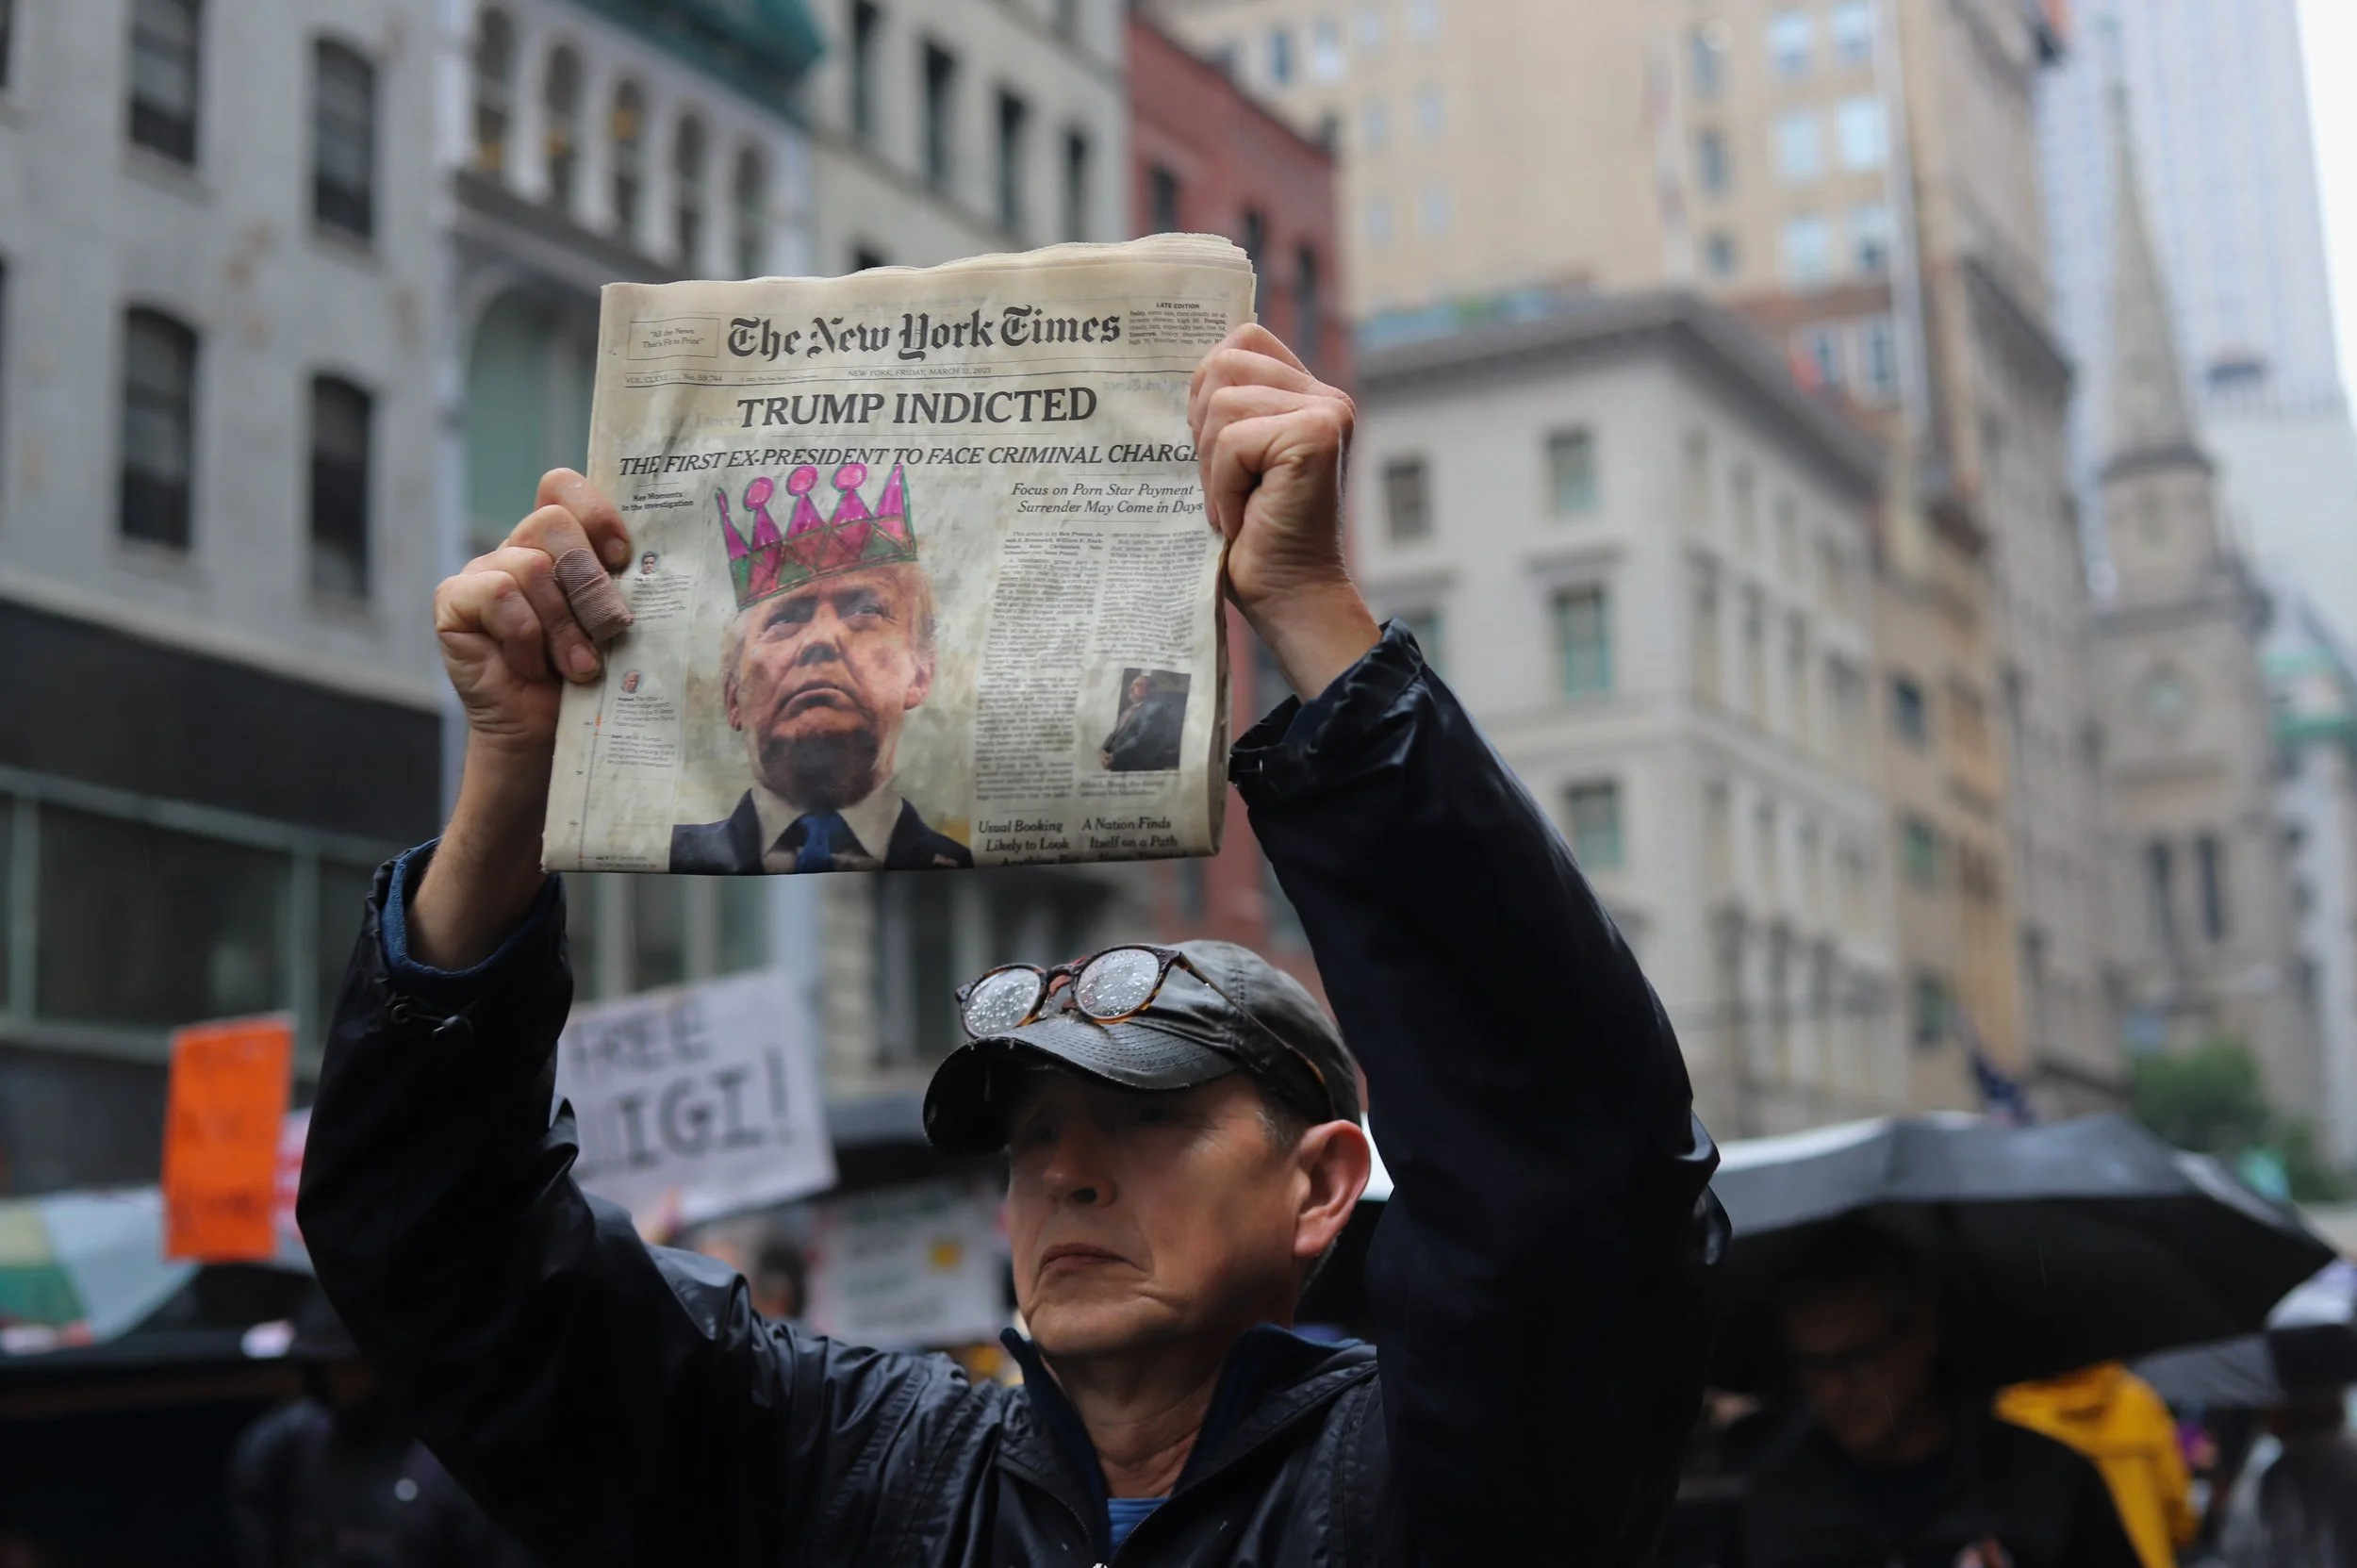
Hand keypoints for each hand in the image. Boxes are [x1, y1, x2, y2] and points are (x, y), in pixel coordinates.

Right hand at [437, 469, 631, 767]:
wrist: (549, 739)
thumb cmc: (592, 681)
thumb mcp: (617, 626)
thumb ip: (625, 585)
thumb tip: (661, 561)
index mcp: (560, 545)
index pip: (563, 488)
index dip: (595, 511)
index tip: (624, 557)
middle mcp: (518, 550)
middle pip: (551, 521)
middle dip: (589, 580)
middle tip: (610, 628)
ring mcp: (483, 573)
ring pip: (530, 565)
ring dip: (564, 624)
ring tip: (580, 667)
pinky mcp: (454, 603)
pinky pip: (498, 594)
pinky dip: (525, 635)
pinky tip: (532, 668)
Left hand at [1190, 326, 1379, 697]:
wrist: (1286, 598)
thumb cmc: (1252, 538)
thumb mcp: (1228, 460)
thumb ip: (1219, 409)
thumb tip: (1162, 366)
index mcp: (1307, 394)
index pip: (1242, 340)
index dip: (1208, 385)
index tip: (1213, 445)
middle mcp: (1326, 396)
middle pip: (1224, 364)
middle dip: (1205, 431)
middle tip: (1227, 485)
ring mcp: (1327, 412)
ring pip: (1223, 403)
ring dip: (1213, 465)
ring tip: (1236, 503)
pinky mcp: (1316, 435)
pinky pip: (1232, 440)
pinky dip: (1223, 485)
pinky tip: (1244, 517)